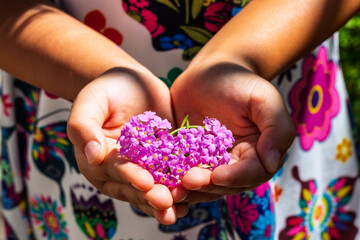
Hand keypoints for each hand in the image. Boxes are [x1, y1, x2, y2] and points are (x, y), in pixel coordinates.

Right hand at [67, 67, 186, 223]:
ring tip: (179, 208)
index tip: (146, 182)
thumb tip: (93, 155)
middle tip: (165, 202)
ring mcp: (142, 169)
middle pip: (133, 187)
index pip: (114, 171)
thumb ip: (84, 126)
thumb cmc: (107, 90)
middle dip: (149, 196)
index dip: (130, 177)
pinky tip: (190, 199)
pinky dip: (179, 188)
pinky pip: (169, 177)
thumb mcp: (91, 102)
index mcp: (98, 161)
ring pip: (152, 189)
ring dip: (165, 200)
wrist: (132, 82)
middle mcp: (119, 171)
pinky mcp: (161, 162)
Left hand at [170, 61, 294, 202]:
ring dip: (186, 190)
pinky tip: (158, 180)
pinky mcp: (187, 157)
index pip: (249, 174)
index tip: (217, 176)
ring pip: (201, 185)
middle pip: (223, 185)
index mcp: (256, 154)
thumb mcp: (263, 99)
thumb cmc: (240, 81)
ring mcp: (208, 162)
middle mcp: (233, 164)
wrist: (209, 72)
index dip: (234, 178)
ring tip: (169, 189)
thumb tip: (272, 163)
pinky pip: (180, 171)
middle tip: (187, 182)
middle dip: (206, 186)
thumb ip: (276, 129)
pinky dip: (171, 179)